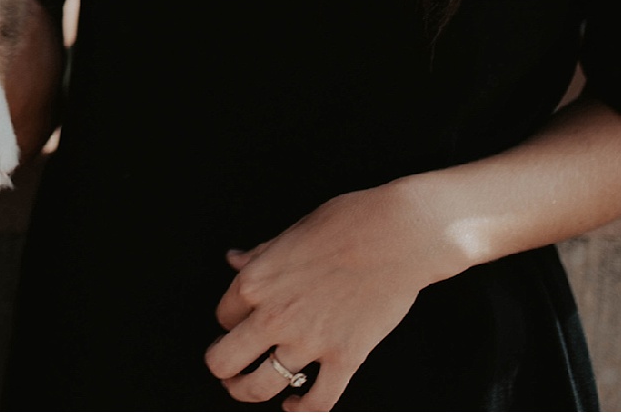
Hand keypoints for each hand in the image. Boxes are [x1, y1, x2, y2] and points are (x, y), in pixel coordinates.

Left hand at [204, 182, 461, 410]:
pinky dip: (303, 409)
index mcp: (255, 282)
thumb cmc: (347, 224)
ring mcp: (308, 341)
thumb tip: (234, 258)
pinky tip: (295, 405)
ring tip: (248, 389)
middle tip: (228, 369)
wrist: (397, 235)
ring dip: (248, 392)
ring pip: (261, 386)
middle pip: (224, 360)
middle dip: (223, 368)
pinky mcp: (344, 357)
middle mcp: (273, 316)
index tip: (239, 326)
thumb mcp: (290, 232)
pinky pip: (318, 399)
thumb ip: (259, 255)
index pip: (222, 316)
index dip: (229, 323)